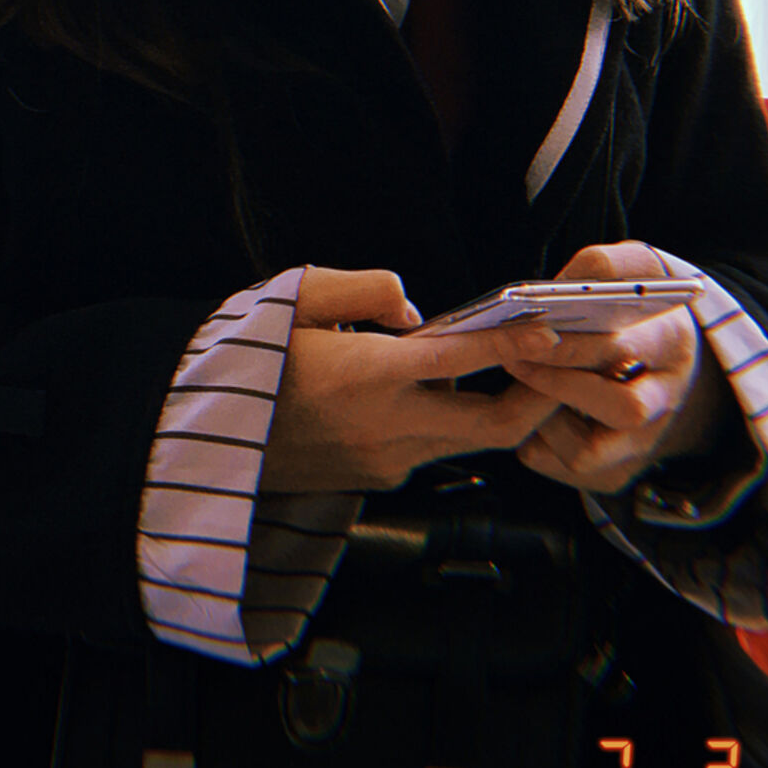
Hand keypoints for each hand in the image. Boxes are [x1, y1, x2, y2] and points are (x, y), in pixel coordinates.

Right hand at [256, 268, 568, 494]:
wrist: (200, 437)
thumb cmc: (244, 362)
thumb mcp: (292, 300)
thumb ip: (360, 291)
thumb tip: (412, 307)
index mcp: (368, 375)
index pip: (463, 360)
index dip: (515, 344)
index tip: (552, 328)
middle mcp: (387, 426)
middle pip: (496, 427)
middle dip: (542, 399)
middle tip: (566, 366)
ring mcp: (385, 459)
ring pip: (471, 443)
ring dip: (503, 412)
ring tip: (525, 373)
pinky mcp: (376, 477)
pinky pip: (435, 450)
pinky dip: (458, 423)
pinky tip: (455, 394)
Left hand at [496, 241, 733, 496]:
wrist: (671, 364)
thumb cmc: (641, 311)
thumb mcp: (639, 270)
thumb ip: (603, 267)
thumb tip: (557, 285)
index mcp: (673, 345)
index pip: (624, 351)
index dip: (569, 346)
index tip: (529, 329)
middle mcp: (664, 402)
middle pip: (621, 408)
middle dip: (557, 382)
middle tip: (513, 358)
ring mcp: (642, 444)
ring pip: (589, 453)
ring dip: (545, 421)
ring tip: (524, 385)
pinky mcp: (615, 472)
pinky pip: (563, 467)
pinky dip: (539, 444)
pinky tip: (533, 412)